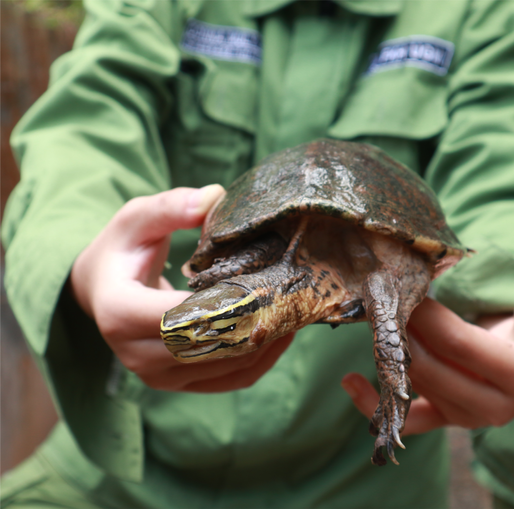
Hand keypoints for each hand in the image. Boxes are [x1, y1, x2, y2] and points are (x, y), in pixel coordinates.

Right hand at [70, 186, 293, 392]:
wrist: (103, 291)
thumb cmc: (123, 250)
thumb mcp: (137, 218)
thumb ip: (171, 207)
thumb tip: (212, 198)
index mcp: (118, 312)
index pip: (178, 316)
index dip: (223, 303)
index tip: (258, 285)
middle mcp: (133, 353)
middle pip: (208, 345)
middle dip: (254, 321)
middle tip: (291, 295)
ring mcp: (156, 376)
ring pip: (226, 367)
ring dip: (266, 341)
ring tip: (294, 311)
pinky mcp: (178, 384)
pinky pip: (231, 380)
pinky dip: (262, 359)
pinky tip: (282, 334)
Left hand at [342, 201, 513, 432]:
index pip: (460, 344)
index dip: (427, 315)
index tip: (406, 286)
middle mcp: (497, 406)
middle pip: (430, 367)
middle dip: (401, 329)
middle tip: (379, 295)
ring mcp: (471, 417)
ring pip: (416, 385)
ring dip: (390, 350)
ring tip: (372, 314)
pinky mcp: (452, 419)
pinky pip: (411, 420)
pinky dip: (377, 404)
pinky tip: (350, 380)